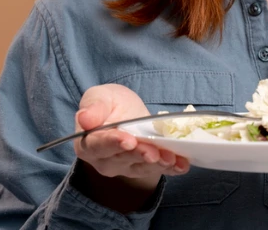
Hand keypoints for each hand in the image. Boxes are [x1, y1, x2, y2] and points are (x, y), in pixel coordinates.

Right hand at [73, 84, 190, 189]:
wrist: (122, 113)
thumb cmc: (107, 104)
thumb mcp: (99, 97)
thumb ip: (93, 107)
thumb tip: (84, 119)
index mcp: (89, 143)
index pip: (100, 145)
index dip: (114, 143)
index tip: (128, 140)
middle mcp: (105, 160)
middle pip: (124, 158)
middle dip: (140, 155)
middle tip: (153, 153)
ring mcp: (125, 167)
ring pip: (142, 167)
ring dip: (158, 164)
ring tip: (171, 158)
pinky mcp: (144, 167)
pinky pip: (158, 170)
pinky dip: (172, 168)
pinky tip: (182, 165)